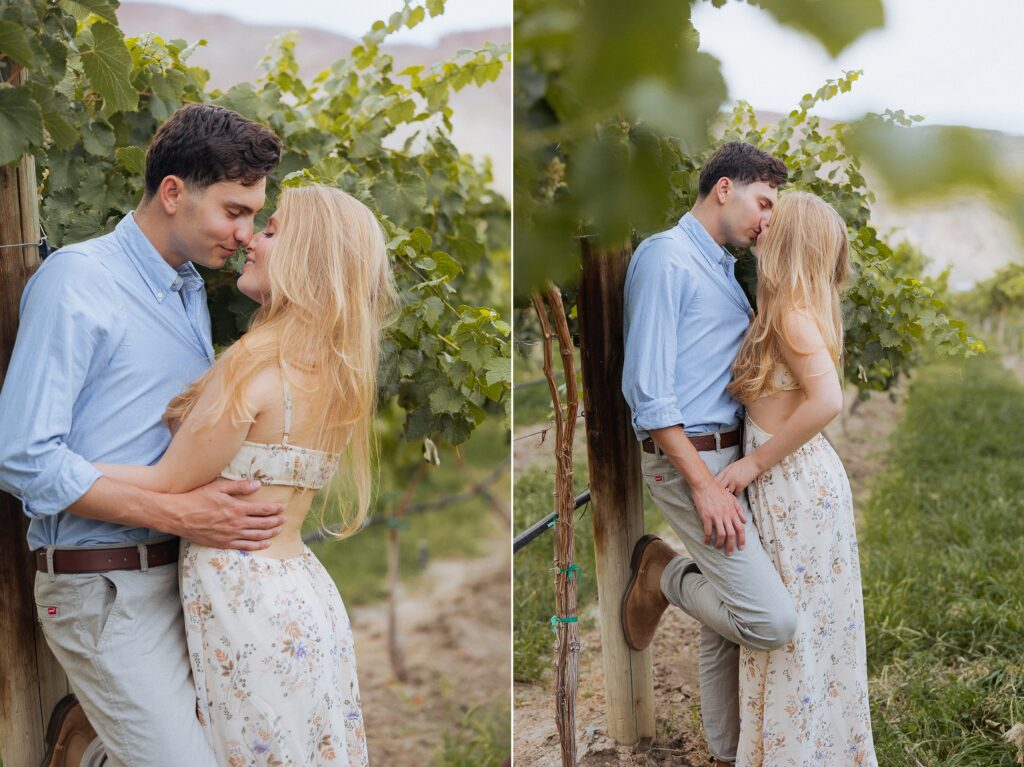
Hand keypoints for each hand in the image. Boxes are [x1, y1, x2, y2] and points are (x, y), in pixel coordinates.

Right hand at [163, 478, 285, 550]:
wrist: (178, 516)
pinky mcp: (223, 544)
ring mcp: (230, 535)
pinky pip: (245, 546)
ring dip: (270, 533)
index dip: (275, 509)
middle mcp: (236, 523)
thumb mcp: (218, 487)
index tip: (283, 507)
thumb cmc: (196, 498)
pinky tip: (265, 543)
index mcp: (236, 508)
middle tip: (284, 519)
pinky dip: (258, 545)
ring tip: (279, 530)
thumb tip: (258, 484)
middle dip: (276, 521)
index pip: (263, 509)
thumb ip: (239, 486)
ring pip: (257, 536)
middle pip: (263, 523)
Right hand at [692, 480, 746, 554]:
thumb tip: (745, 520)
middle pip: (732, 534)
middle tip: (729, 553)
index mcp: (732, 511)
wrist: (704, 484)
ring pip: (721, 534)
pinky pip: (708, 530)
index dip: (742, 539)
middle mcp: (726, 515)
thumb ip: (739, 509)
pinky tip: (706, 541)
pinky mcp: (706, 516)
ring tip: (717, 547)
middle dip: (731, 545)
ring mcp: (716, 516)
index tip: (741, 547)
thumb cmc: (717, 489)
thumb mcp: (731, 498)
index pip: (740, 528)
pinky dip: (708, 538)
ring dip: (720, 543)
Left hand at [716, 456, 761, 495]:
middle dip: (719, 491)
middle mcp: (728, 476)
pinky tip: (737, 491)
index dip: (713, 486)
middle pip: (719, 487)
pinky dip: (736, 493)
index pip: (715, 480)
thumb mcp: (731, 467)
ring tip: (728, 494)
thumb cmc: (743, 463)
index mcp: (725, 471)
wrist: (754, 462)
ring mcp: (734, 481)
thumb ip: (725, 473)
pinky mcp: (741, 485)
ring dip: (728, 493)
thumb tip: (720, 480)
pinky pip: (736, 493)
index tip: (713, 489)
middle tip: (720, 494)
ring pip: (727, 492)